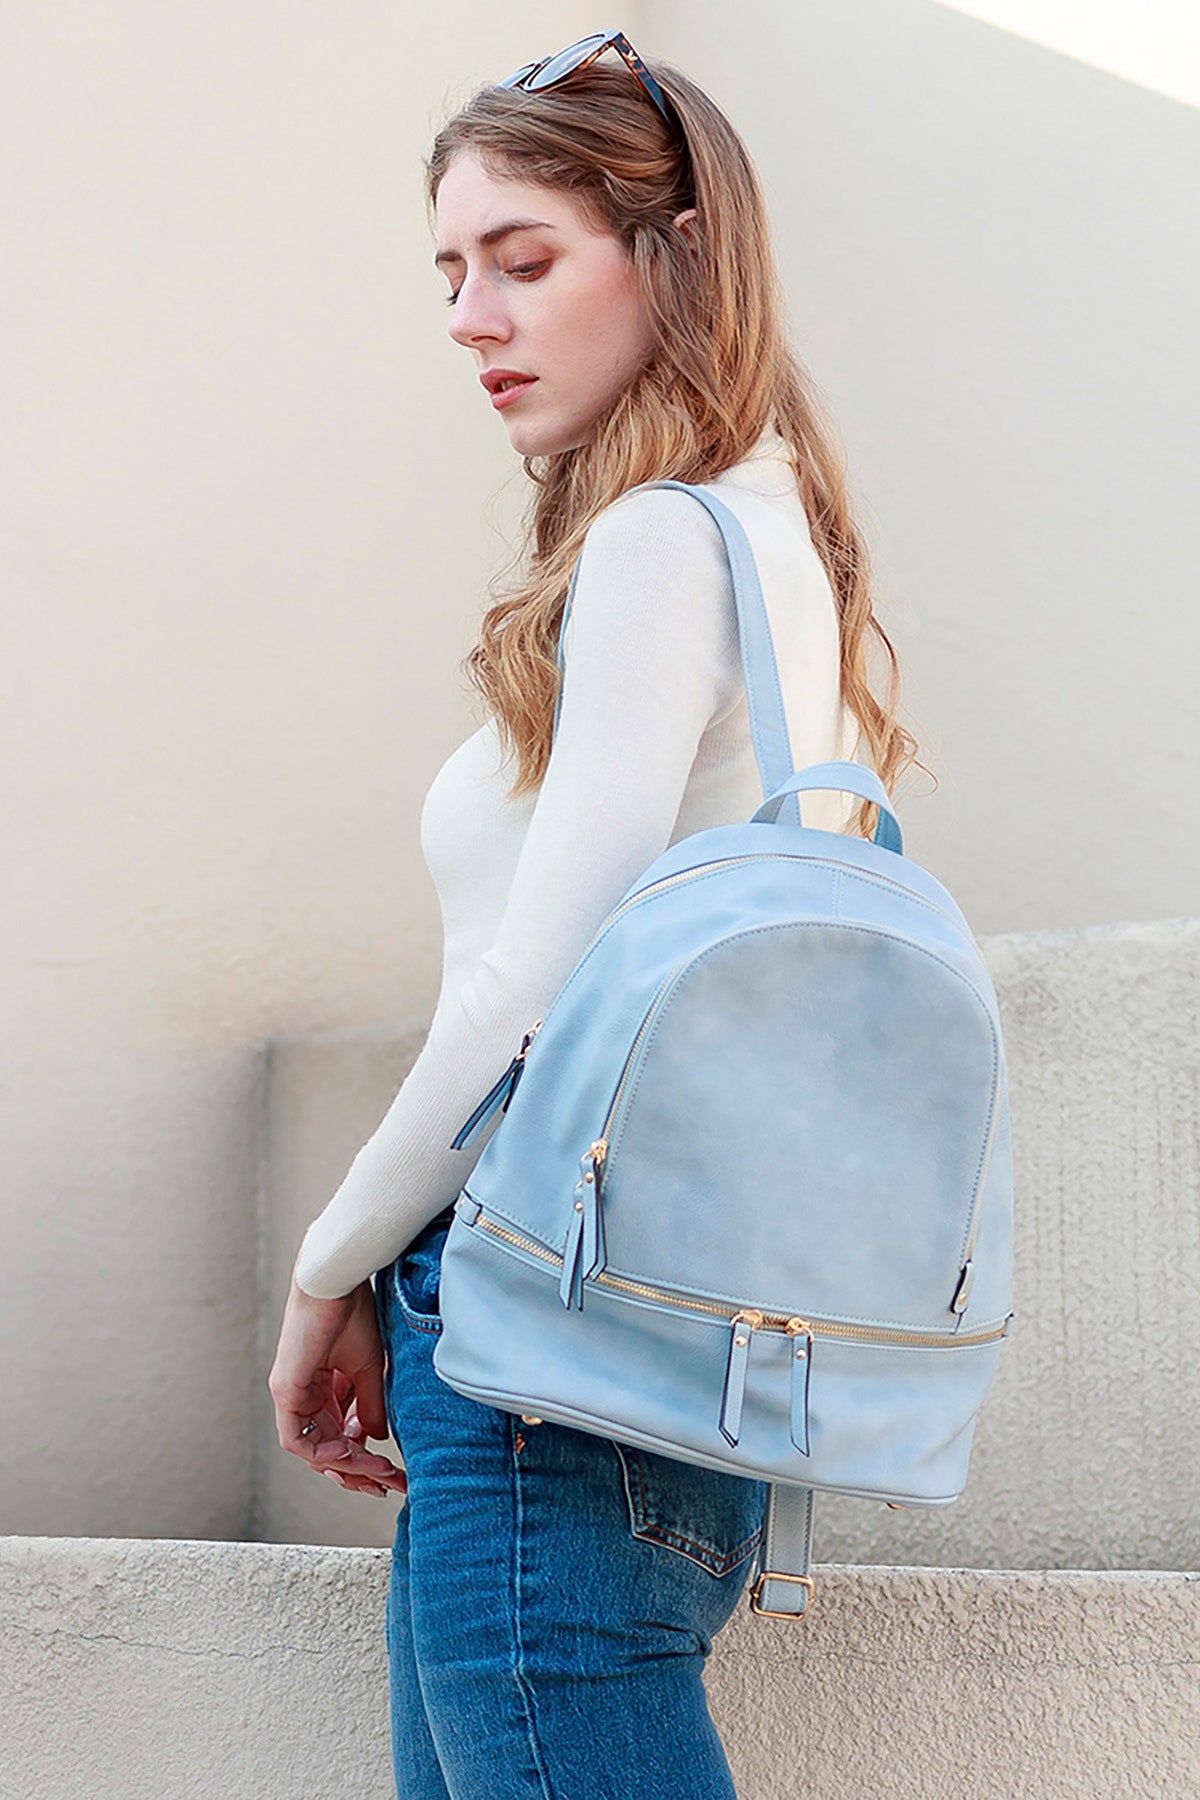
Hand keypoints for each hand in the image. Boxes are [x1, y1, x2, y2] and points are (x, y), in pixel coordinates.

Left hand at [268, 1268, 407, 1501]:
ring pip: (313, 1450)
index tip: (389, 1470)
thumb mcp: (368, 1367)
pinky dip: (322, 1452)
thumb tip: (374, 1438)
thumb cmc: (352, 1311)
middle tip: (385, 1484)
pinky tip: (350, 1455)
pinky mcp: (285, 1390)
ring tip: (378, 1472)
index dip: (362, 1457)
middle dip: (357, 1471)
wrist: (337, 1280)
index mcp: (320, 1387)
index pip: (337, 1436)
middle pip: (324, 1449)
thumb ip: (368, 1405)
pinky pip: (298, 1438)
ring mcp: (290, 1394)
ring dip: (347, 1465)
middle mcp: (301, 1395)